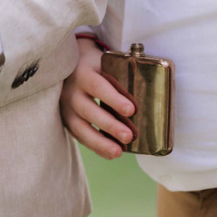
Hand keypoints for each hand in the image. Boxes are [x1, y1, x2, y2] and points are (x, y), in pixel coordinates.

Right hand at [60, 36, 133, 158]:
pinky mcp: (65, 119)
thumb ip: (119, 75)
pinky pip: (79, 136)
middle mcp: (71, 91)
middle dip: (109, 125)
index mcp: (83, 73)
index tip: (131, 110)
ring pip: (80, 128)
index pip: (98, 86)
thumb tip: (151, 93)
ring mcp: (65, 107)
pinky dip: (95, 147)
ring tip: (118, 152)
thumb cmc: (95, 66)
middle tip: (128, 136)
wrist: (69, 65)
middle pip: (88, 110)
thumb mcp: (104, 63)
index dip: (113, 99)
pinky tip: (111, 154)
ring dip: (99, 142)